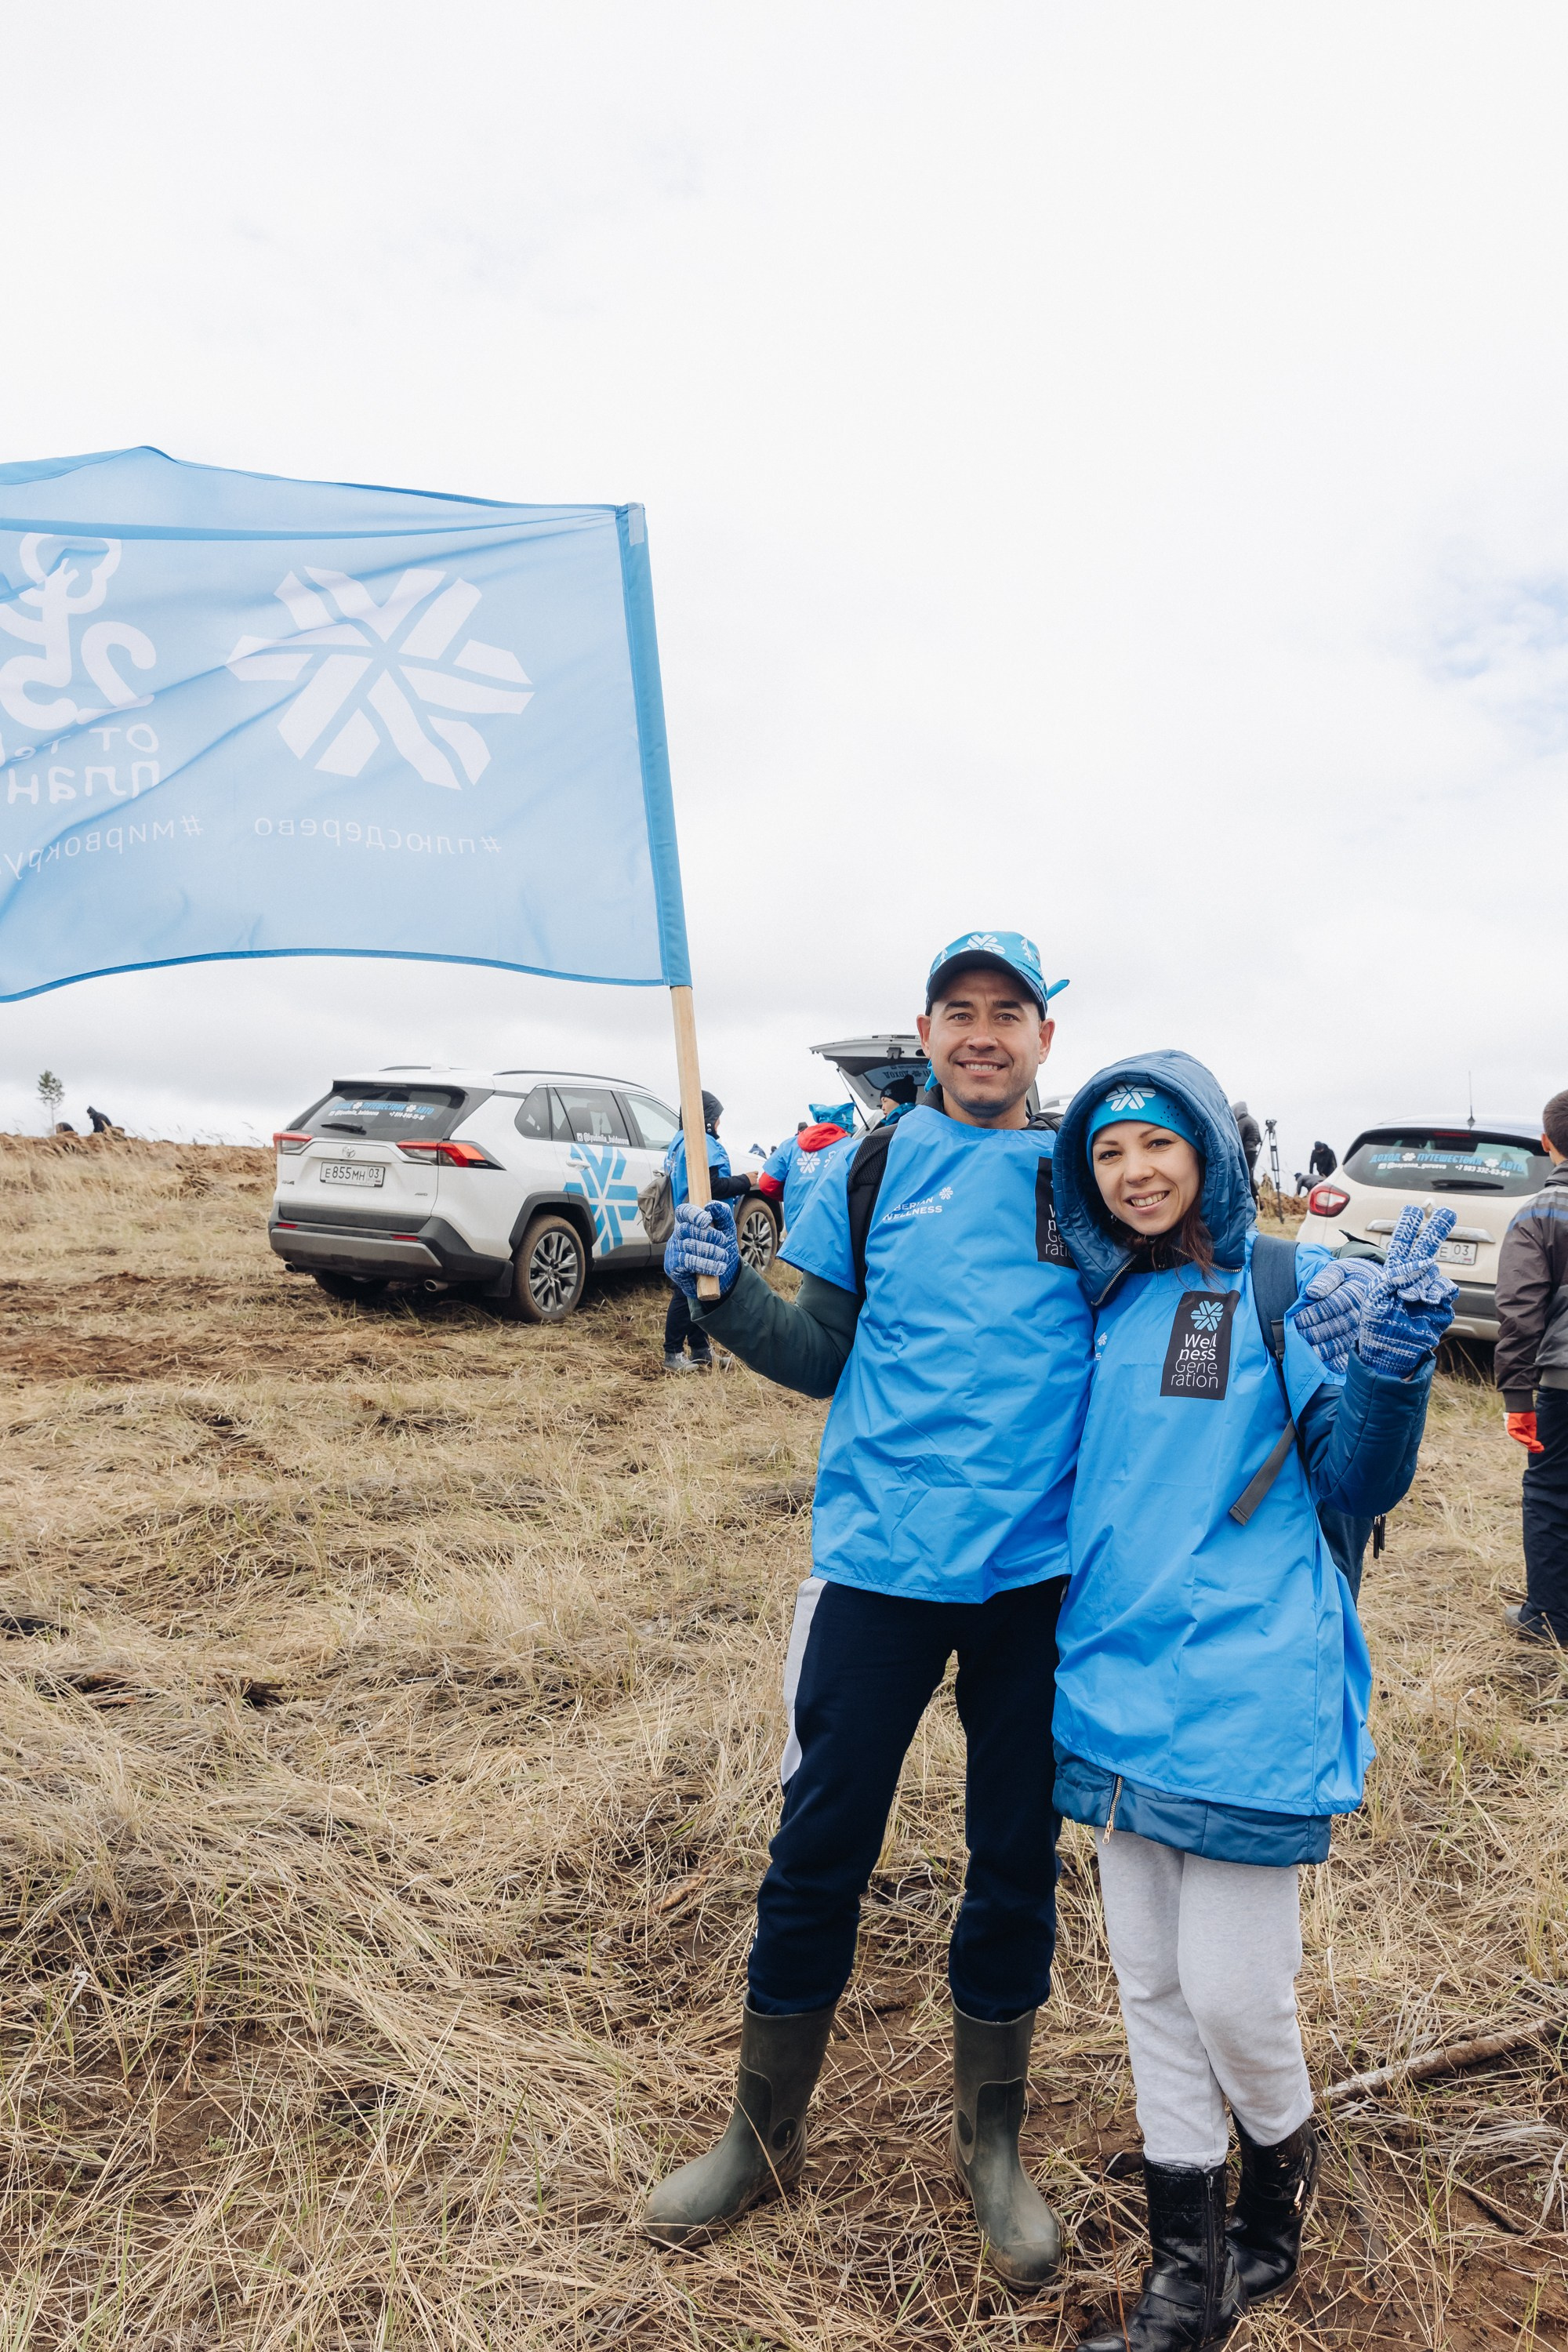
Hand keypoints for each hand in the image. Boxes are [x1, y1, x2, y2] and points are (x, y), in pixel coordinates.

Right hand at [664, 1201, 739, 1300]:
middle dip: (709, 1235)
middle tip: (723, 1242)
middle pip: (687, 1228)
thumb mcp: (727, 1230)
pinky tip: (718, 1267)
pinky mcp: (672, 1266)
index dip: (693, 1214)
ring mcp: (673, 1250)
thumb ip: (722, 1214)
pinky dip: (705, 1264)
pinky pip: (687, 1261)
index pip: (683, 1211)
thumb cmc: (722, 1249)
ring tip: (723, 1256)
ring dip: (710, 1251)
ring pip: (688, 1245)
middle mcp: (677, 1234)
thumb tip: (711, 1205)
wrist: (724, 1276)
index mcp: (688, 1222)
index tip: (707, 1220)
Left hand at [1292, 1255, 1380, 1373]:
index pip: (1333, 1306)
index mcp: (1356, 1292)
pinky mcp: (1362, 1341)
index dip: (1314, 1314)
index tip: (1297, 1320)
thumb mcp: (1338, 1269)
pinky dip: (1336, 1360)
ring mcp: (1363, 1328)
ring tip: (1305, 1348)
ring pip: (1342, 1342)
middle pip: (1337, 1326)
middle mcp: (1361, 1313)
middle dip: (1315, 1332)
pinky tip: (1322, 1362)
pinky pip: (1349, 1353)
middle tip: (1298, 1335)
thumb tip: (1313, 1292)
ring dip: (1322, 1348)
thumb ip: (1326, 1278)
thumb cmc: (1347, 1276)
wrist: (1369, 1283)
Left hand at [1355, 1204, 1458, 1374]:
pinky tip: (1427, 1300)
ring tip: (1410, 1297)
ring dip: (1424, 1281)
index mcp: (1393, 1273)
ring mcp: (1428, 1291)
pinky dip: (1438, 1292)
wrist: (1389, 1350)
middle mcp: (1413, 1279)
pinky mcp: (1441, 1306)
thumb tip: (1423, 1262)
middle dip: (1436, 1230)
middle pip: (1427, 1249)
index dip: (1408, 1227)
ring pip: (1435, 1273)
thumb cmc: (1377, 1323)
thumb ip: (1395, 1275)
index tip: (1412, 1209)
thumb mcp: (1375, 1294)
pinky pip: (1447, 1292)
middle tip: (1446, 1212)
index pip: (1402, 1244)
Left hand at [1506, 1410, 1544, 1453]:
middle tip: (1540, 1449)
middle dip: (1533, 1447)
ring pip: (1521, 1441)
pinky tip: (1529, 1441)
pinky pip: (1517, 1436)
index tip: (1541, 1448)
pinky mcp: (1510, 1429)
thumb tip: (1534, 1442)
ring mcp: (1512, 1432)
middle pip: (1524, 1443)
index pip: (1527, 1441)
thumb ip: (1532, 1434)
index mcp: (1521, 1433)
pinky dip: (1523, 1439)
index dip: (1534, 1445)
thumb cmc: (1526, 1414)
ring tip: (1537, 1446)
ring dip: (1529, 1444)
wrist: (1521, 1406)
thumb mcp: (1531, 1426)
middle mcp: (1516, 1434)